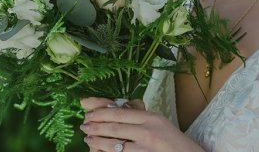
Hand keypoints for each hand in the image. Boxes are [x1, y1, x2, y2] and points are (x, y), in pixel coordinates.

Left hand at [79, 97, 203, 151]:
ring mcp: (145, 149)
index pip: (120, 113)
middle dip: (95, 126)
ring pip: (113, 144)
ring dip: (97, 141)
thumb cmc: (174, 142)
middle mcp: (148, 131)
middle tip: (84, 125)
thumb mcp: (160, 123)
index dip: (101, 113)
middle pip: (114, 127)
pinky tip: (98, 150)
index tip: (89, 114)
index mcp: (151, 118)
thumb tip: (116, 110)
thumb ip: (140, 117)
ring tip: (88, 139)